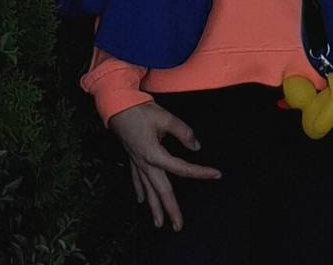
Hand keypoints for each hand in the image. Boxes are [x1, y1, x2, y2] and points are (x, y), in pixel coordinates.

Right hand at [107, 101, 220, 230]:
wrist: (117, 106)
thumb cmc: (139, 111)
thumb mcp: (165, 117)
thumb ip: (183, 132)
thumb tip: (196, 146)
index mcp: (154, 154)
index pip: (181, 168)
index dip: (199, 172)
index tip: (215, 174)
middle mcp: (145, 163)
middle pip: (161, 190)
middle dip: (170, 210)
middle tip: (178, 226)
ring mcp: (137, 163)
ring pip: (147, 190)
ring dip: (154, 208)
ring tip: (159, 223)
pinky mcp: (132, 158)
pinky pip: (137, 180)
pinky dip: (140, 191)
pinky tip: (141, 200)